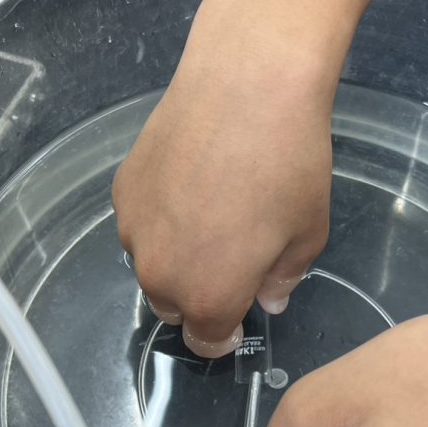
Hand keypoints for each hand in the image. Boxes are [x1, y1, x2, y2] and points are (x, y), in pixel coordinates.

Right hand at [112, 0, 333, 357]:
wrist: (245, 86)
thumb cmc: (289, 168)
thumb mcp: (306, 234)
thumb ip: (282, 279)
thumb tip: (269, 300)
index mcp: (206, 296)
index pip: (205, 340)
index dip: (224, 334)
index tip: (240, 315)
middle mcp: (158, 273)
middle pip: (172, 305)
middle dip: (198, 296)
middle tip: (230, 258)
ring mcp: (133, 229)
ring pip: (152, 263)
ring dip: (175, 255)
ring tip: (209, 212)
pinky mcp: (121, 188)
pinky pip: (141, 221)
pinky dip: (161, 216)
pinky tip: (190, 181)